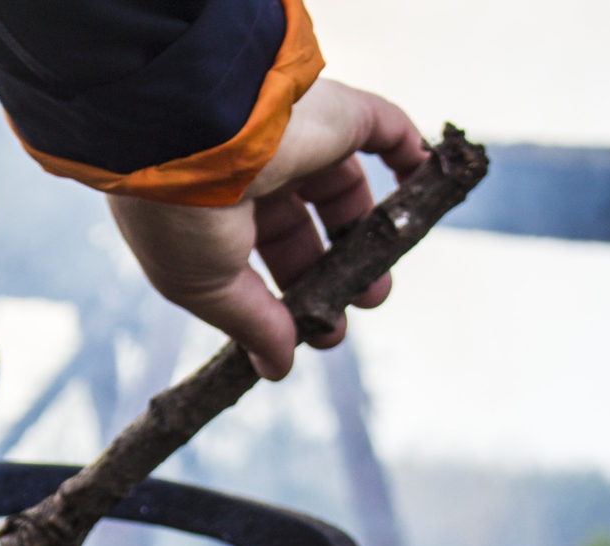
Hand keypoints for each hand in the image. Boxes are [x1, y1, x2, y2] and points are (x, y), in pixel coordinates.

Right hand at [107, 80, 428, 380]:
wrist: (194, 136)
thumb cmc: (183, 219)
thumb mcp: (208, 289)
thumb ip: (251, 325)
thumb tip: (277, 367)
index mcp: (210, 204)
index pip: (254, 248)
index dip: (284, 290)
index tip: (307, 333)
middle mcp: (252, 169)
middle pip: (301, 224)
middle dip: (329, 273)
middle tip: (350, 312)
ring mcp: (296, 139)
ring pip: (342, 187)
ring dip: (367, 233)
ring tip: (378, 293)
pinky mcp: (336, 113)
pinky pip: (385, 127)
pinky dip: (410, 154)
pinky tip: (426, 184)